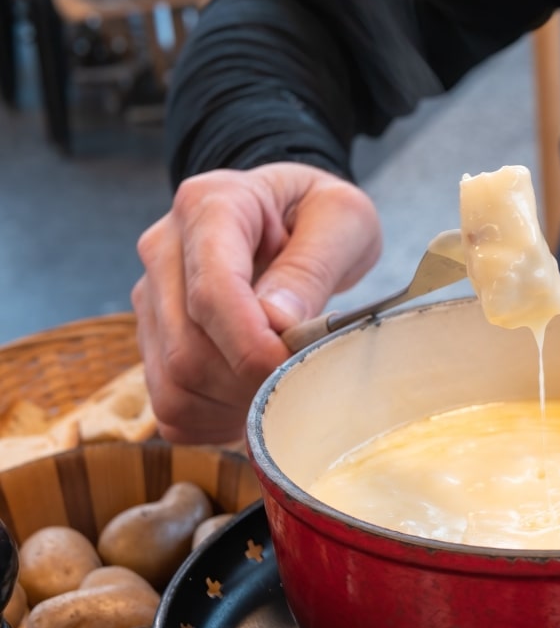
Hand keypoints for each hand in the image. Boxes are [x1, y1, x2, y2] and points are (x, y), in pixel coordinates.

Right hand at [131, 162, 381, 444]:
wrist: (292, 214)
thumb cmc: (319, 213)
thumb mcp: (341, 220)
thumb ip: (311, 267)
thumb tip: (277, 323)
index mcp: (209, 206)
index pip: (211, 293)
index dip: (252, 346)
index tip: (294, 366)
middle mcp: (164, 249)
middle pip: (187, 350)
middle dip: (250, 382)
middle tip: (302, 379)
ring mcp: (152, 297)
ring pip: (174, 384)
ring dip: (234, 406)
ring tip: (280, 387)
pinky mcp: (154, 337)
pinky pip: (170, 406)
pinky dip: (214, 421)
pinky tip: (253, 401)